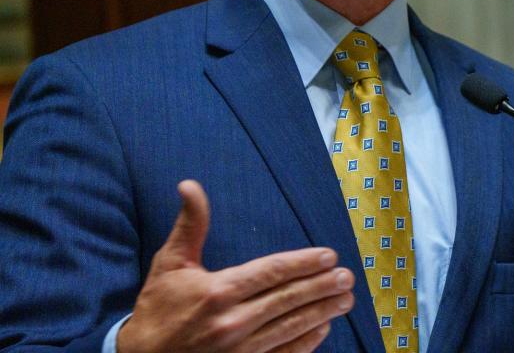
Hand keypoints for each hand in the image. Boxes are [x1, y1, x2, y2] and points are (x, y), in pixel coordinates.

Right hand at [117, 180, 354, 352]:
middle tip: (347, 276)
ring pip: (290, 326)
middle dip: (321, 286)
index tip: (328, 256)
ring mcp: (240, 350)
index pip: (272, 273)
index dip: (303, 263)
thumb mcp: (170, 263)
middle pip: (288, 300)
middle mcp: (232, 322)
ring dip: (322, 312)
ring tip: (345, 299)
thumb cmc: (157, 309)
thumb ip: (190, 225)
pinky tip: (323, 328)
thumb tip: (189, 185)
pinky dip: (306, 342)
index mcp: (218, 291)